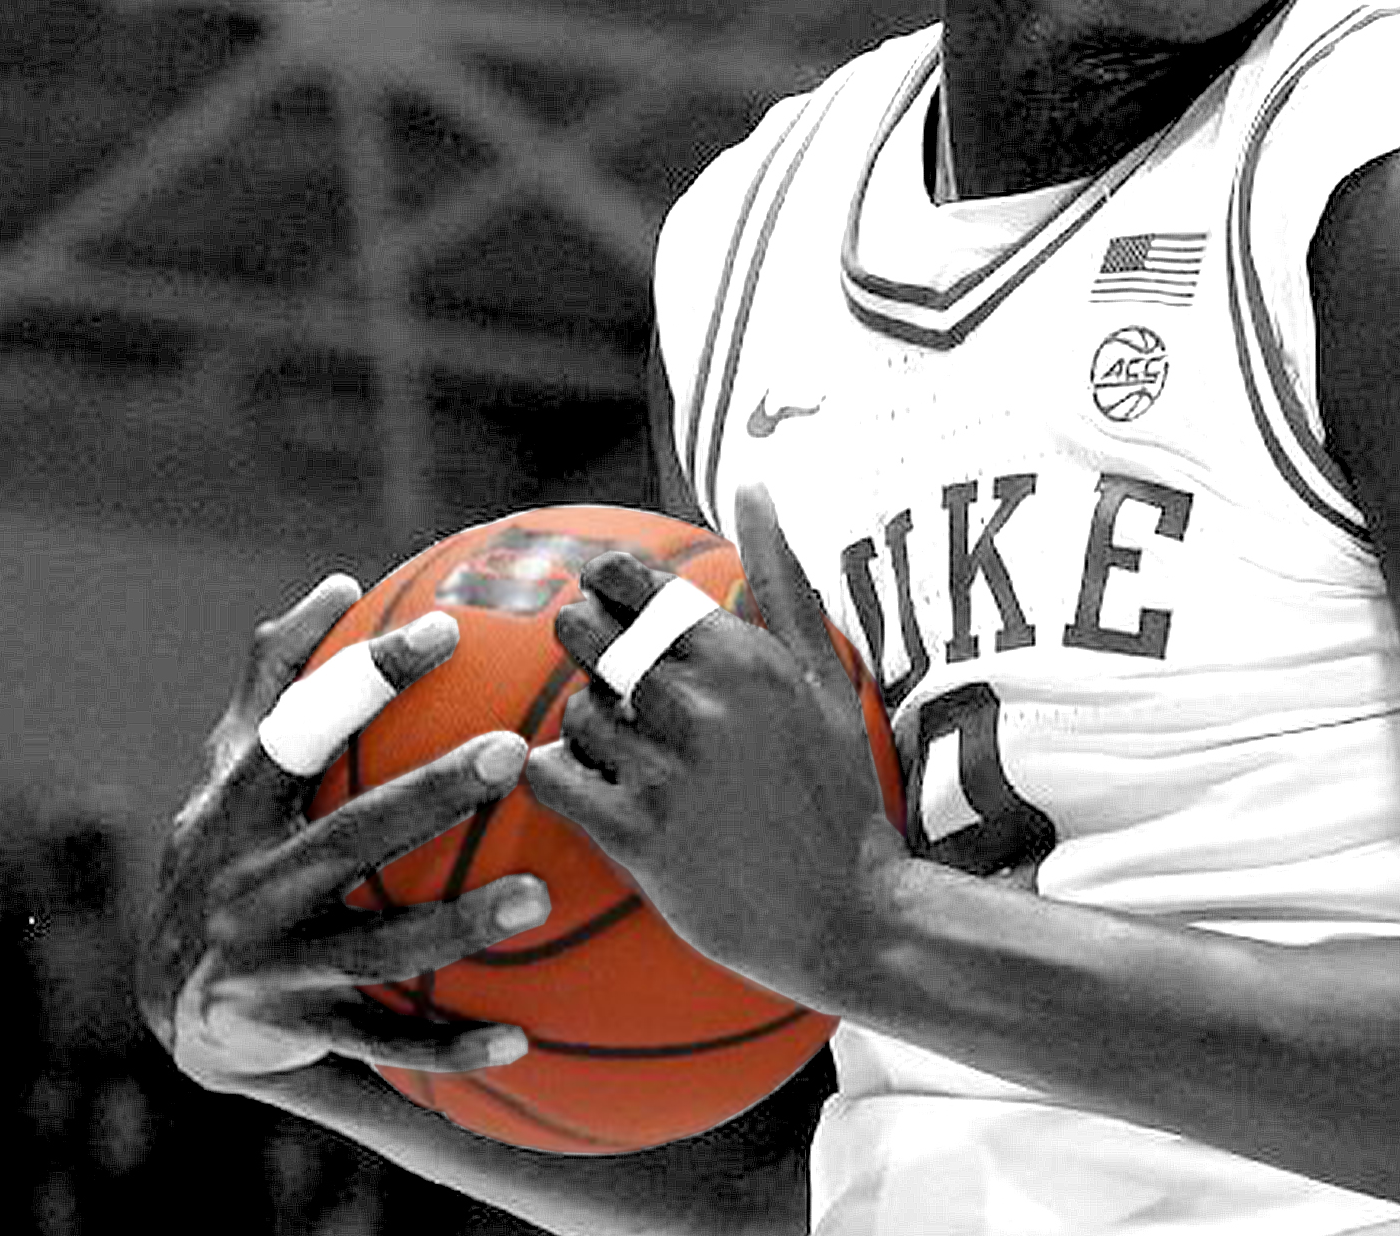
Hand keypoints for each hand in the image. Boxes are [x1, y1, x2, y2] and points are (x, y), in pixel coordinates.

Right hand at [137, 574, 556, 1088]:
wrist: (171, 1002)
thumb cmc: (224, 853)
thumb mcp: (233, 772)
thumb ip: (278, 680)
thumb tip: (337, 584)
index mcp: (233, 811)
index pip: (297, 733)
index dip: (363, 681)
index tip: (445, 632)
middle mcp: (245, 886)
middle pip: (345, 838)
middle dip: (428, 796)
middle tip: (514, 754)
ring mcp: (269, 966)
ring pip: (372, 948)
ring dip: (456, 925)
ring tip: (538, 898)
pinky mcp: (296, 1034)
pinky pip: (382, 1043)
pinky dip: (446, 1045)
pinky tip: (520, 1039)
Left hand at [523, 497, 910, 1007]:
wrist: (847, 913)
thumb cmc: (835, 790)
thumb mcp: (822, 677)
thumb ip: (781, 579)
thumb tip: (756, 485)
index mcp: (743, 656)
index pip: (628, 582)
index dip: (602, 588)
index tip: (613, 612)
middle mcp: (703, 703)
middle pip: (583, 636)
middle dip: (583, 651)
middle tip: (613, 683)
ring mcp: (667, 770)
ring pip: (572, 712)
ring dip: (585, 729)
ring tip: (627, 753)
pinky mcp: (637, 835)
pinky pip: (552, 778)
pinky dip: (559, 780)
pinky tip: (598, 792)